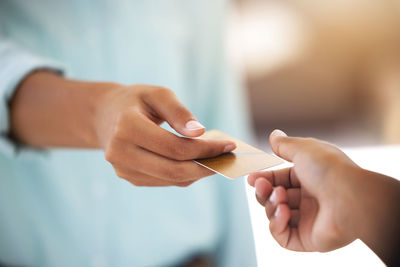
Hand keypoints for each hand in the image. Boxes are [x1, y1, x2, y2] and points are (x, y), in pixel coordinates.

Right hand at [94, 85, 235, 186]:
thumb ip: (179, 112)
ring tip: (217, 159)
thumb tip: (200, 134)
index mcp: (126, 127)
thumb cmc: (137, 101)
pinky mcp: (129, 177)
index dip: (205, 149)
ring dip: (198, 172)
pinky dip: (185, 174)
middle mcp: (120, 152)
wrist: (106, 115)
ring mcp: (123, 169)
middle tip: (227, 158)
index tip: (229, 145)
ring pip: (170, 179)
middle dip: (206, 166)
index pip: (174, 147)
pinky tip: (198, 163)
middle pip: (173, 169)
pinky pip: (164, 181)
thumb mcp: (158, 94)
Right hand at [247, 130, 360, 251]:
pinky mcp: (307, 238)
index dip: (264, 178)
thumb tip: (274, 135)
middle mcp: (308, 198)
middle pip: (274, 197)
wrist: (351, 197)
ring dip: (270, 205)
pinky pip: (282, 235)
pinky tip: (283, 212)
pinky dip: (276, 224)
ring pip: (275, 215)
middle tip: (260, 185)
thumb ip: (284, 144)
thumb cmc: (329, 169)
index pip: (279, 179)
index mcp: (308, 178)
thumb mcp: (303, 149)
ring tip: (279, 198)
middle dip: (263, 191)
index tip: (251, 177)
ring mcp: (308, 219)